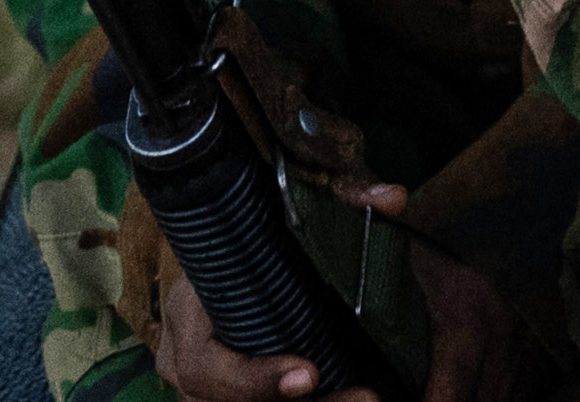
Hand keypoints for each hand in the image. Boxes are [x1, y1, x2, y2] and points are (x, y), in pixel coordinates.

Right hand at [150, 182, 534, 401]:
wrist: (223, 253)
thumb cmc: (249, 237)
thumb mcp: (281, 211)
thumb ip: (337, 199)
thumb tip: (392, 198)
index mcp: (189, 312)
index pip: (203, 362)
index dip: (251, 378)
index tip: (310, 375)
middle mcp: (186, 359)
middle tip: (364, 396)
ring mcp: (202, 389)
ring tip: (365, 397)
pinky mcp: (222, 396)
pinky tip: (349, 396)